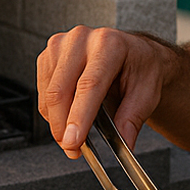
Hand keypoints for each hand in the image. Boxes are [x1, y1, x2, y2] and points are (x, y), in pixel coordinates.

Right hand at [37, 25, 178, 159]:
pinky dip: (52, 111)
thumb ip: (132, 119)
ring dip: (56, 122)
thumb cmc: (141, 68)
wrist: (134, 53)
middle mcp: (82, 39)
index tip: (73, 142)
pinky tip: (68, 117)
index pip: (89, 85)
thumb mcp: (147, 94)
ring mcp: (61, 44)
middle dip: (62, 127)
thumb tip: (123, 145)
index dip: (78, 116)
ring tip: (75, 136)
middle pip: (61, 90)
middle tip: (73, 150)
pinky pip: (42, 90)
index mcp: (110, 44)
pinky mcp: (49, 54)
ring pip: (48, 93)